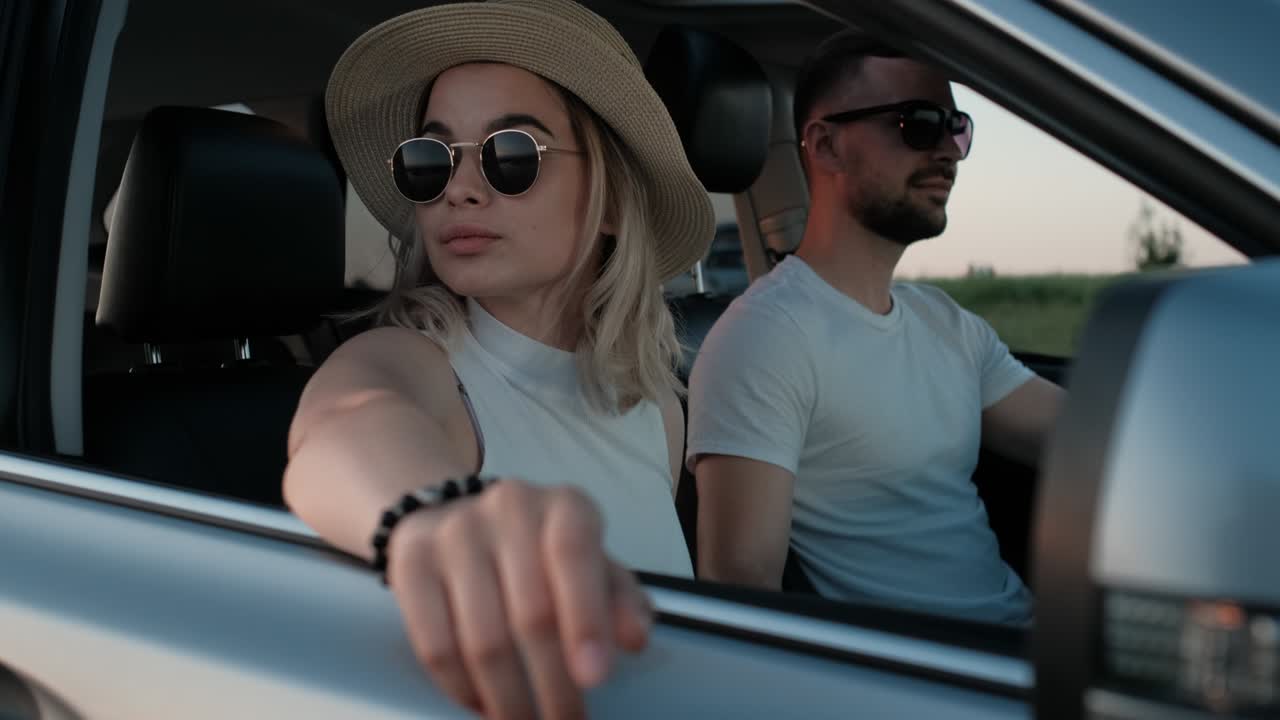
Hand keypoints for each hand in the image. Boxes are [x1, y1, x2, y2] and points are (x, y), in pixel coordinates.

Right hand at [386, 478, 653, 718]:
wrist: (456, 518)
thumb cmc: (541, 555)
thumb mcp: (592, 566)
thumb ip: (620, 600)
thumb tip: (634, 639)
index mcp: (564, 506)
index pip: (574, 555)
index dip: (586, 620)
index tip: (595, 679)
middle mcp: (508, 507)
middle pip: (530, 612)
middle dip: (554, 684)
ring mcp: (453, 531)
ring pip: (483, 639)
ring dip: (509, 698)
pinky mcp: (410, 562)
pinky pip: (435, 645)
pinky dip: (462, 689)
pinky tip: (483, 705)